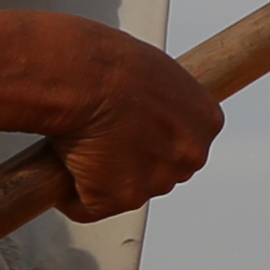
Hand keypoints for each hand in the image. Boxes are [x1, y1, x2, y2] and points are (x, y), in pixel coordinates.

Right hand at [29, 17, 225, 219]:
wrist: (81, 76)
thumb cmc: (110, 62)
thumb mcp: (156, 73)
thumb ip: (162, 102)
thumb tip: (146, 108)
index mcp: (206, 122)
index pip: (181, 143)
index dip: (150, 136)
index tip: (131, 127)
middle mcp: (189, 157)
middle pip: (158, 170)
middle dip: (130, 160)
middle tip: (101, 136)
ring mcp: (156, 182)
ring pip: (123, 190)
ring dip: (100, 176)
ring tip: (81, 142)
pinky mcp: (118, 200)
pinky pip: (88, 207)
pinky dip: (70, 193)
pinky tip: (63, 161)